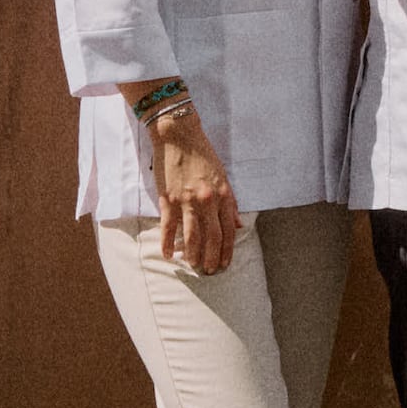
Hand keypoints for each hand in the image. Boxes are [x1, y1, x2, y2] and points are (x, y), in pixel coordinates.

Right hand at [150, 110, 245, 276]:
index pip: (228, 230)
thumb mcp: (223, 176)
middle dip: (210, 258)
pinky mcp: (168, 199)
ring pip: (191, 237)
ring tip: (192, 266)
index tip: (224, 263)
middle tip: (208, 271)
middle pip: (211, 238)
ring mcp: (186, 201)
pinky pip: (168, 227)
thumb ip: (230, 202)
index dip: (227, 250)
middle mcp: (206, 201)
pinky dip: (167, 243)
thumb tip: (238, 225)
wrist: (178, 136)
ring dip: (192, 255)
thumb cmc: (202, 154)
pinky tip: (168, 254)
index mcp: (222, 195)